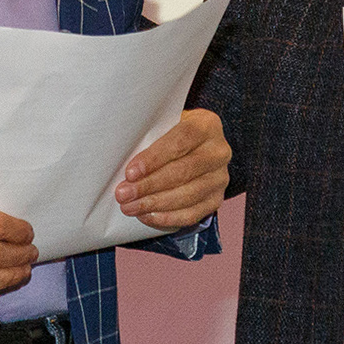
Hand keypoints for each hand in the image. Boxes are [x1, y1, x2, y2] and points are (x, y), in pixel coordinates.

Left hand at [115, 108, 231, 230]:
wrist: (194, 149)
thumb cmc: (172, 136)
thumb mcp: (164, 126)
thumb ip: (150, 137)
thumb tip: (122, 160)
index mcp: (207, 125)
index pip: (181, 140)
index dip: (155, 158)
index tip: (131, 172)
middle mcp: (219, 151)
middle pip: (183, 171)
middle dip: (149, 185)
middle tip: (123, 193)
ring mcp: (220, 177)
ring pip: (188, 195)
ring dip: (155, 203)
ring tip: (130, 206)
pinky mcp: (216, 199)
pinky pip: (192, 214)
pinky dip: (167, 217)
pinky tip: (147, 215)